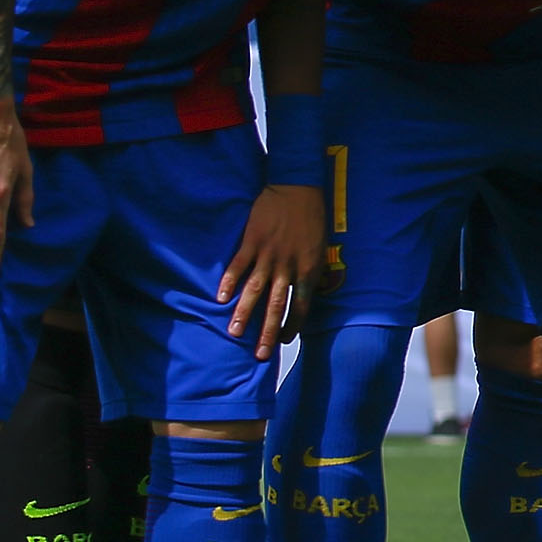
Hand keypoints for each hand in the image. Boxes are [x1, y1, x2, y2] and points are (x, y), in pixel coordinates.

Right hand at [220, 183, 322, 356]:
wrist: (297, 186)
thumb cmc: (311, 216)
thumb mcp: (320, 245)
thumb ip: (311, 269)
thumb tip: (308, 289)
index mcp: (309, 268)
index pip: (301, 306)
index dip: (292, 326)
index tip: (283, 341)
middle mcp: (289, 266)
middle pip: (277, 305)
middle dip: (267, 332)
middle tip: (259, 355)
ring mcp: (269, 254)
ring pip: (255, 290)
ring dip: (244, 313)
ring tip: (234, 332)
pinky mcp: (252, 241)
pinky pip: (238, 266)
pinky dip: (229, 282)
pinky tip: (221, 298)